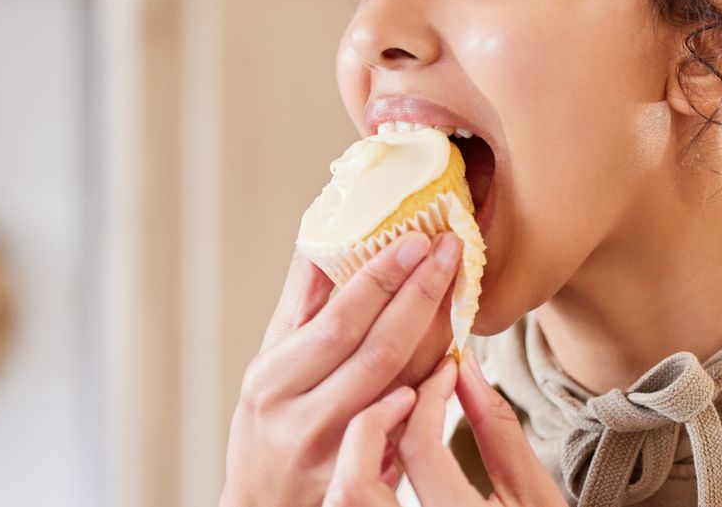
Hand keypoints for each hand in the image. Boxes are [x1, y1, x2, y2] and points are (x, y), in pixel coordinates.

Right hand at [220, 232, 461, 506]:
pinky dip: (432, 385)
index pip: (337, 320)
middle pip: (376, 351)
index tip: (415, 240)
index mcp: (274, 378)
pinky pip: (409, 423)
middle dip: (418, 295)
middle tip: (448, 251)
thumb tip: (320, 241)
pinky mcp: (363, 476)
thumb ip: (299, 306)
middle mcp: (301, 417)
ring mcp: (335, 452)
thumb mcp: (270, 364)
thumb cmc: (269, 423)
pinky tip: (451, 355)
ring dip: (435, 337)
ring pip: (399, 386)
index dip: (380, 278)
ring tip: (457, 292)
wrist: (264, 506)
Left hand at [324, 351, 568, 506]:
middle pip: (354, 486)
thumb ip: (498, 430)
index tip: (446, 370)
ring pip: (342, 505)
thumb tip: (463, 368)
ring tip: (394, 426)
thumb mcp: (533, 494)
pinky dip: (357, 485)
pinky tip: (386, 464)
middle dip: (370, 426)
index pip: (421, 450)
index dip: (429, 397)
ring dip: (356, 457)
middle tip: (405, 396)